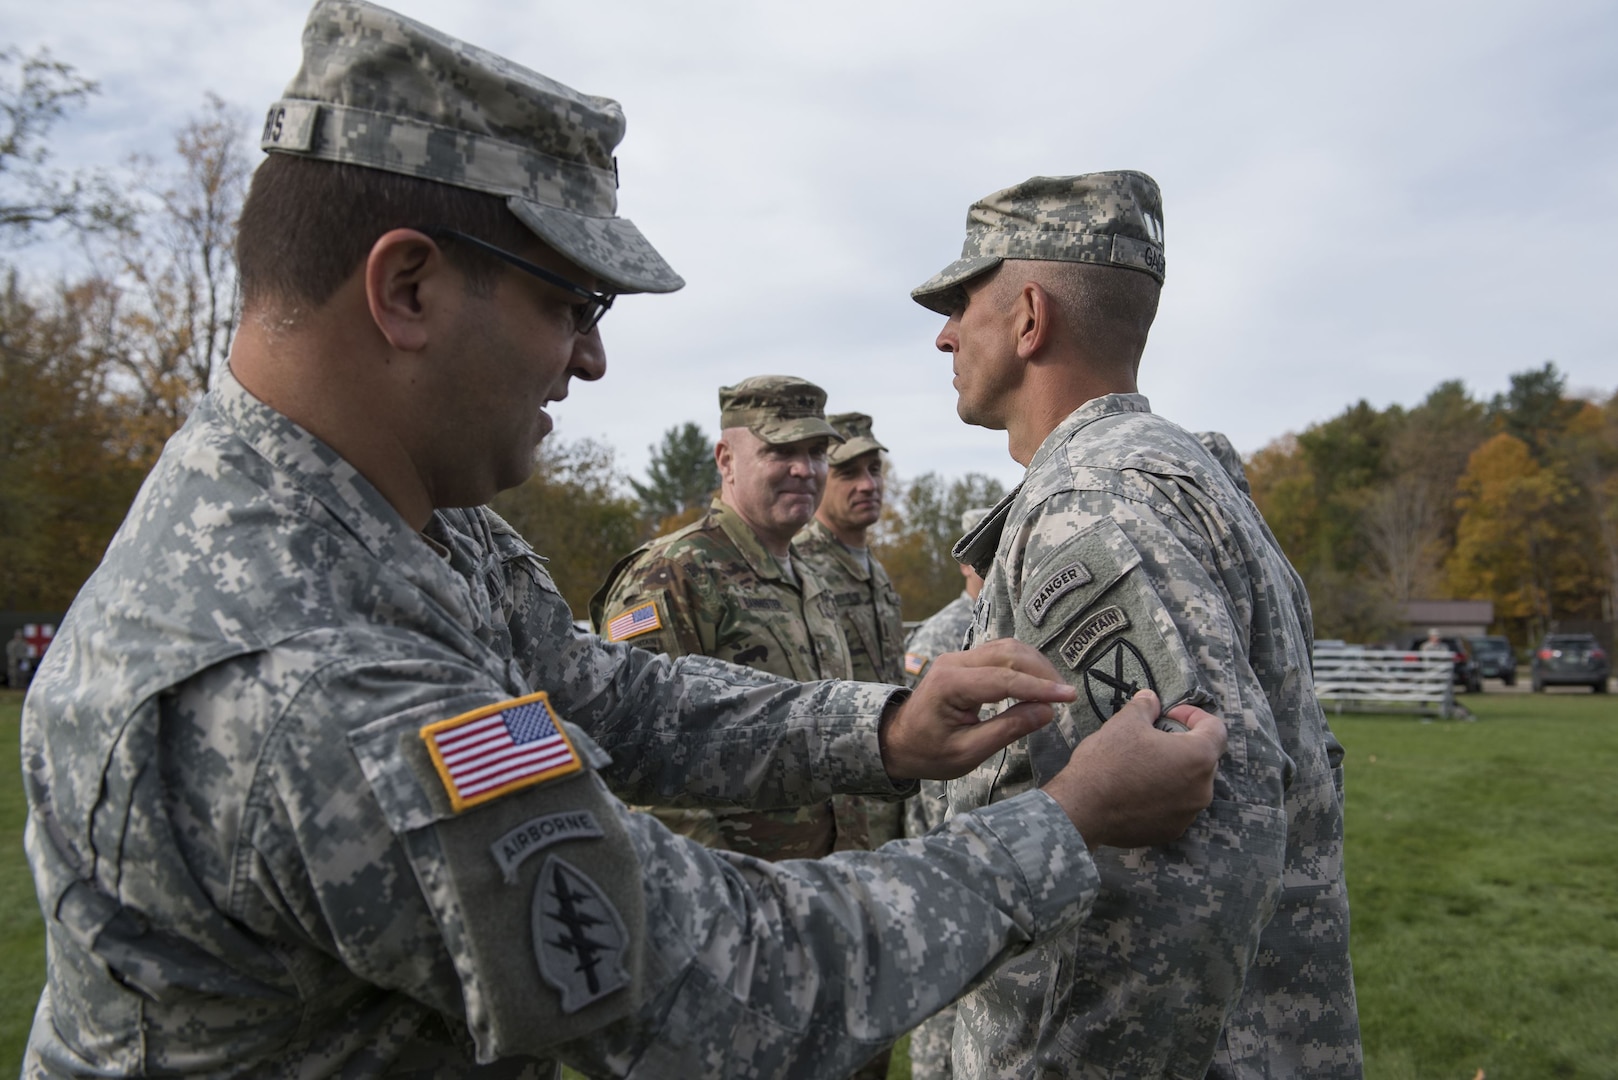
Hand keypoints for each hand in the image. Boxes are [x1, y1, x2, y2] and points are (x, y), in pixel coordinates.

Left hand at [879, 640, 1076, 779]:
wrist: (896, 742)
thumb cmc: (928, 753)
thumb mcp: (968, 752)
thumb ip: (1007, 730)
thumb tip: (1047, 712)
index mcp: (951, 684)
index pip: (1005, 679)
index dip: (1040, 687)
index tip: (1070, 697)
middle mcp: (954, 662)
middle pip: (1009, 654)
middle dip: (1042, 672)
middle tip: (1065, 698)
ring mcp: (958, 658)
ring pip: (1007, 648)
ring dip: (1035, 665)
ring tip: (1055, 691)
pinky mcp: (964, 661)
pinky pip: (1000, 654)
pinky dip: (1023, 665)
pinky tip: (1037, 684)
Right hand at [1042, 689, 1225, 848]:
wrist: (1083, 808)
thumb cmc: (1108, 762)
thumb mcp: (1125, 722)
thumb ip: (1145, 706)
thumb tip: (1151, 699)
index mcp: (1198, 757)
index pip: (1216, 729)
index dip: (1194, 716)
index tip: (1170, 715)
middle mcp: (1202, 789)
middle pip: (1203, 758)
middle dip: (1182, 744)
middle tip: (1153, 737)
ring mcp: (1188, 813)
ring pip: (1189, 784)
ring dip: (1173, 771)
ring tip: (1142, 765)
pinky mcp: (1171, 830)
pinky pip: (1175, 806)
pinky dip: (1162, 795)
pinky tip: (1137, 789)